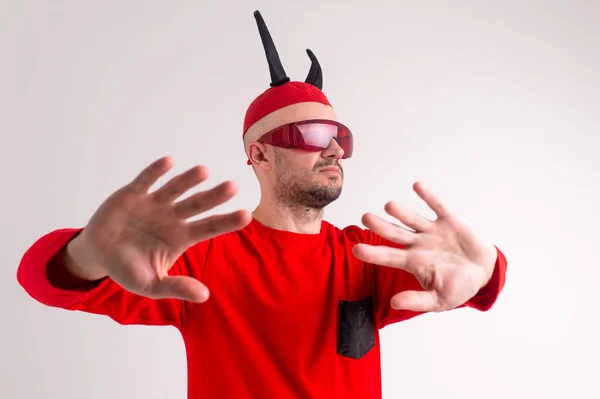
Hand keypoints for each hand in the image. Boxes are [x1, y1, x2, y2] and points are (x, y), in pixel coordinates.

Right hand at [68, 156, 251, 301]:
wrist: (98, 255)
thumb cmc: (128, 270)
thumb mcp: (151, 285)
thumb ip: (176, 287)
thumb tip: (205, 296)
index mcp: (180, 237)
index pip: (209, 227)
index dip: (227, 221)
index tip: (246, 215)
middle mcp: (172, 217)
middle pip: (198, 204)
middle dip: (215, 196)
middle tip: (234, 186)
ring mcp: (154, 204)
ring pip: (175, 189)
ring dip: (189, 180)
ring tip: (205, 171)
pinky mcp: (133, 194)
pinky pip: (146, 181)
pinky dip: (156, 172)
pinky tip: (169, 162)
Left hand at [352, 182, 496, 311]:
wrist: (484, 273)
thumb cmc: (458, 287)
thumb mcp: (439, 300)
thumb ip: (417, 301)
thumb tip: (393, 303)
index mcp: (413, 262)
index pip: (388, 256)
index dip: (373, 253)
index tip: (356, 249)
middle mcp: (418, 244)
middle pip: (395, 233)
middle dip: (380, 226)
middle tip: (365, 218)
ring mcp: (433, 231)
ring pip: (413, 219)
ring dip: (401, 212)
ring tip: (389, 206)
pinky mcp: (449, 221)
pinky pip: (438, 206)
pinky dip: (429, 197)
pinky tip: (417, 186)